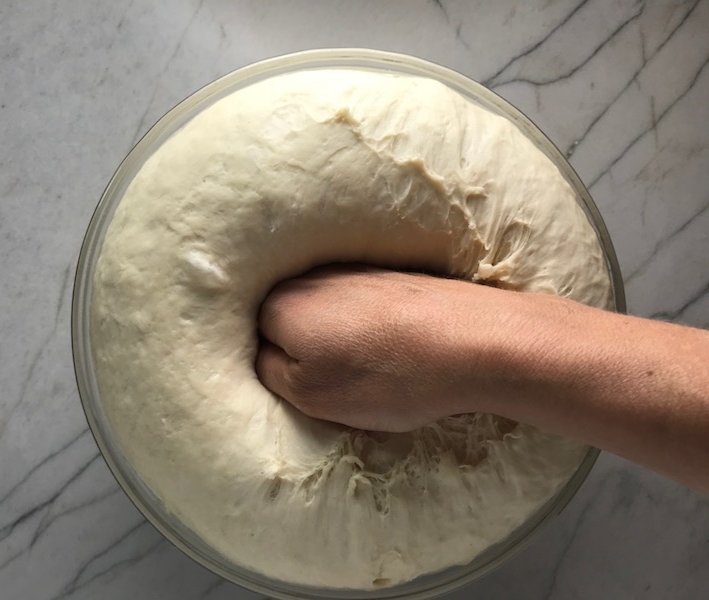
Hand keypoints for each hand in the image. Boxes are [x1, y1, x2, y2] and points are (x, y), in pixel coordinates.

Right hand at [255, 265, 514, 430]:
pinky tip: (395, 352)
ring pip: (327, 316)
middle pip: (289, 322)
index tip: (303, 390)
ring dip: (340, 342)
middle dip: (304, 352)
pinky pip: (361, 308)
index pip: (253, 339)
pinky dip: (370, 331)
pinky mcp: (390, 275)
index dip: (276, 369)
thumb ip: (270, 372)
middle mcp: (310, 277)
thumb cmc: (385, 375)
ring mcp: (353, 270)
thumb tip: (264, 354)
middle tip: (336, 386)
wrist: (474, 340)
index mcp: (280, 303)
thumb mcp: (311, 395)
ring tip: (373, 371)